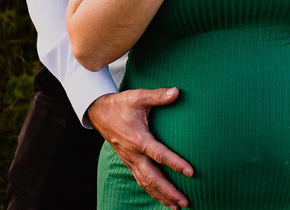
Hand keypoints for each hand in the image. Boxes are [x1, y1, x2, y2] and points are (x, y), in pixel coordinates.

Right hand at [87, 89, 192, 207]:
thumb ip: (158, 96)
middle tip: (185, 201)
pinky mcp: (128, 162)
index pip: (159, 154)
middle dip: (169, 191)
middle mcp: (134, 154)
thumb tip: (177, 91)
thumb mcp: (138, 97)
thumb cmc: (120, 104)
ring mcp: (130, 160)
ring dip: (161, 196)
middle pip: (153, 178)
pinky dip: (151, 191)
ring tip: (177, 207)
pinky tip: (161, 198)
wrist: (98, 111)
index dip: (175, 163)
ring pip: (146, 183)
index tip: (190, 172)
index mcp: (138, 139)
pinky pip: (140, 180)